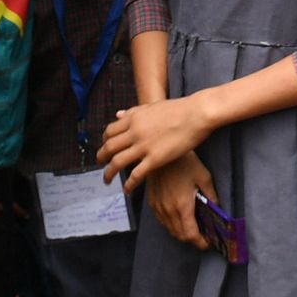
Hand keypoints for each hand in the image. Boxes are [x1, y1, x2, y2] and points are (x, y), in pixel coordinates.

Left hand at [96, 90, 214, 189]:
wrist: (196, 113)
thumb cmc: (179, 109)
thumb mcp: (152, 107)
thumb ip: (134, 112)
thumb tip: (118, 113)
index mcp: (133, 118)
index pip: (109, 131)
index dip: (104, 141)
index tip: (106, 147)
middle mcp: (134, 132)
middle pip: (109, 147)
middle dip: (101, 157)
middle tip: (100, 164)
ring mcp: (143, 146)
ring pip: (117, 162)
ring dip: (108, 173)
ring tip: (107, 180)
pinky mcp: (155, 159)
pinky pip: (136, 174)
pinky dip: (128, 184)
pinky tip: (127, 189)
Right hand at [143, 151, 215, 247]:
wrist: (160, 152)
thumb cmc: (185, 163)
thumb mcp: (204, 177)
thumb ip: (211, 196)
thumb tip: (217, 209)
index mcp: (183, 206)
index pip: (190, 235)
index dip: (200, 243)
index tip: (207, 243)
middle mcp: (168, 210)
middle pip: (180, 235)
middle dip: (192, 239)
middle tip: (202, 234)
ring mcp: (158, 207)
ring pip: (170, 230)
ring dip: (181, 232)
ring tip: (192, 225)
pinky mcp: (152, 202)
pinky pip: (162, 221)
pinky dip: (171, 224)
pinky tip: (179, 216)